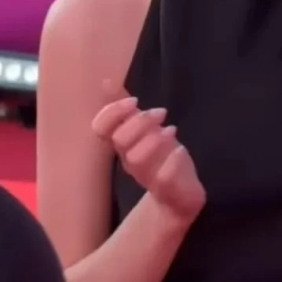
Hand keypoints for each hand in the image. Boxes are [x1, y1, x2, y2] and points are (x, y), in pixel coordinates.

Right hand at [92, 94, 205, 224]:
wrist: (179, 199)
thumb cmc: (161, 160)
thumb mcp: (146, 132)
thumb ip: (127, 110)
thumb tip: (107, 82)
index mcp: (123, 146)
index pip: (101, 128)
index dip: (113, 112)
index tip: (134, 101)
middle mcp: (130, 161)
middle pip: (121, 140)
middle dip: (140, 122)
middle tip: (160, 114)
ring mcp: (147, 177)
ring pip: (138, 158)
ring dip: (155, 139)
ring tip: (171, 131)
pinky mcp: (167, 189)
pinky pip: (164, 175)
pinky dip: (172, 159)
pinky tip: (180, 149)